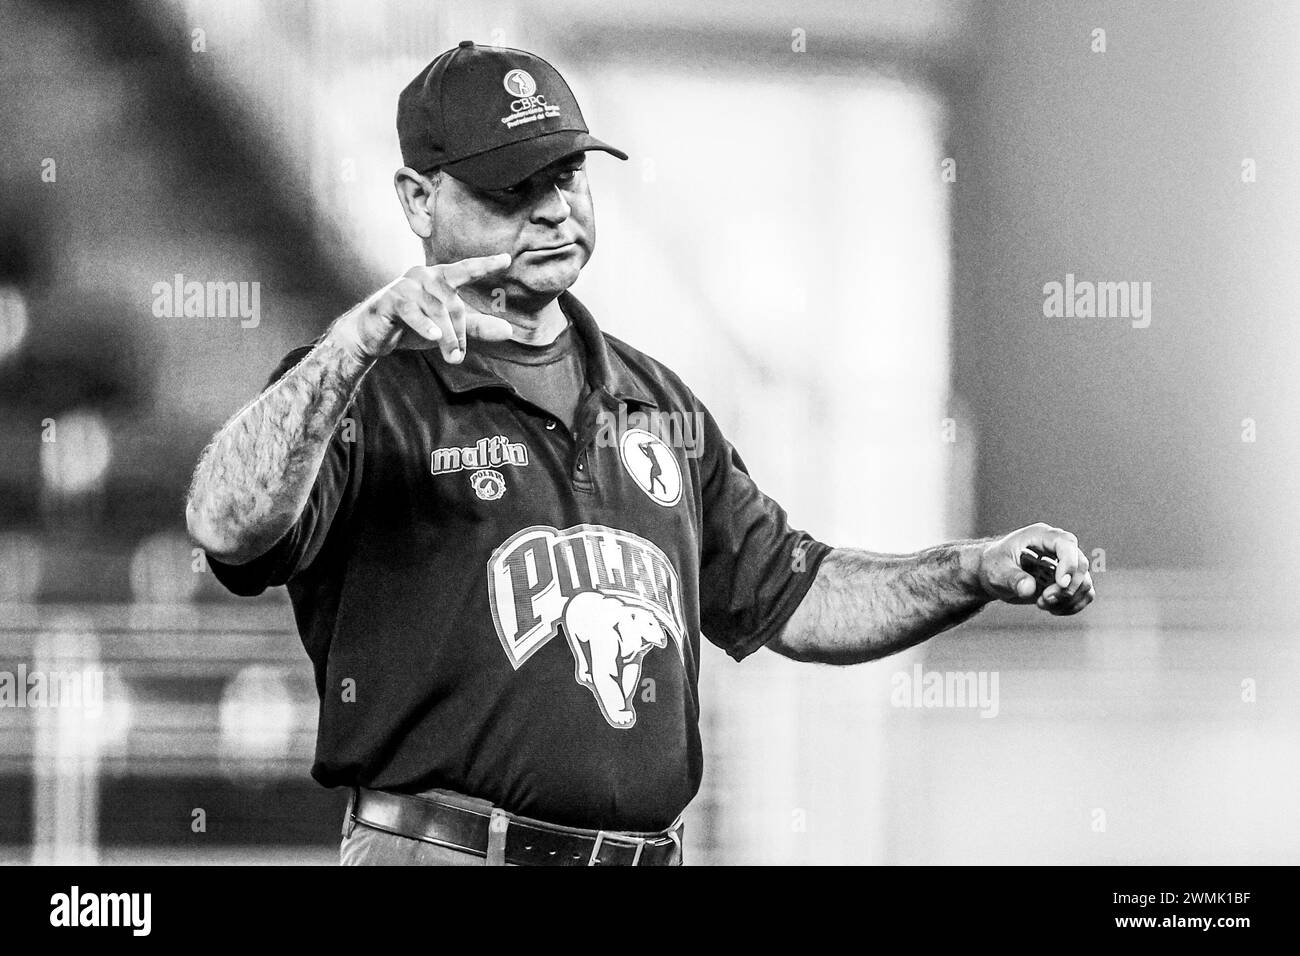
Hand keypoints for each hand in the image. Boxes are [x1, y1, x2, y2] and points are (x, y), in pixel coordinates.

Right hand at [329, 254, 513, 364]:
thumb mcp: (448, 328)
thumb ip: (477, 327)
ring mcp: (406, 285)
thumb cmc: (412, 327)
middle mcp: (424, 275)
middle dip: (460, 332)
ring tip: (452, 357)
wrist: (372, 336)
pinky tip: (434, 337)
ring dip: (447, 337)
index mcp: (439, 278)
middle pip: (453, 303)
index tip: (506, 260)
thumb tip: (509, 331)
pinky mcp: (391, 300)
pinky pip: (412, 312)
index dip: (485, 265)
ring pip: (436, 310)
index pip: (466, 270)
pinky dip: (424, 326)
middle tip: (458, 356)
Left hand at [971, 523, 1095, 615]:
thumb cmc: (993, 566)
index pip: (1066, 543)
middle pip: (1080, 565)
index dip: (1068, 563)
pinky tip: (1053, 609)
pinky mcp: (1067, 581)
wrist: (992, 575)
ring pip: (1085, 582)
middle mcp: (1057, 548)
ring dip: (1068, 599)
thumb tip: (1029, 588)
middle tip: (1043, 600)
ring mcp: (1065, 564)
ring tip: (1043, 604)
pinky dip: (1073, 605)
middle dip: (1066, 588)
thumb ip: (1012, 578)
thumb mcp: (997, 571)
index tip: (1060, 583)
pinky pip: (1085, 594)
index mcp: (1041, 536)